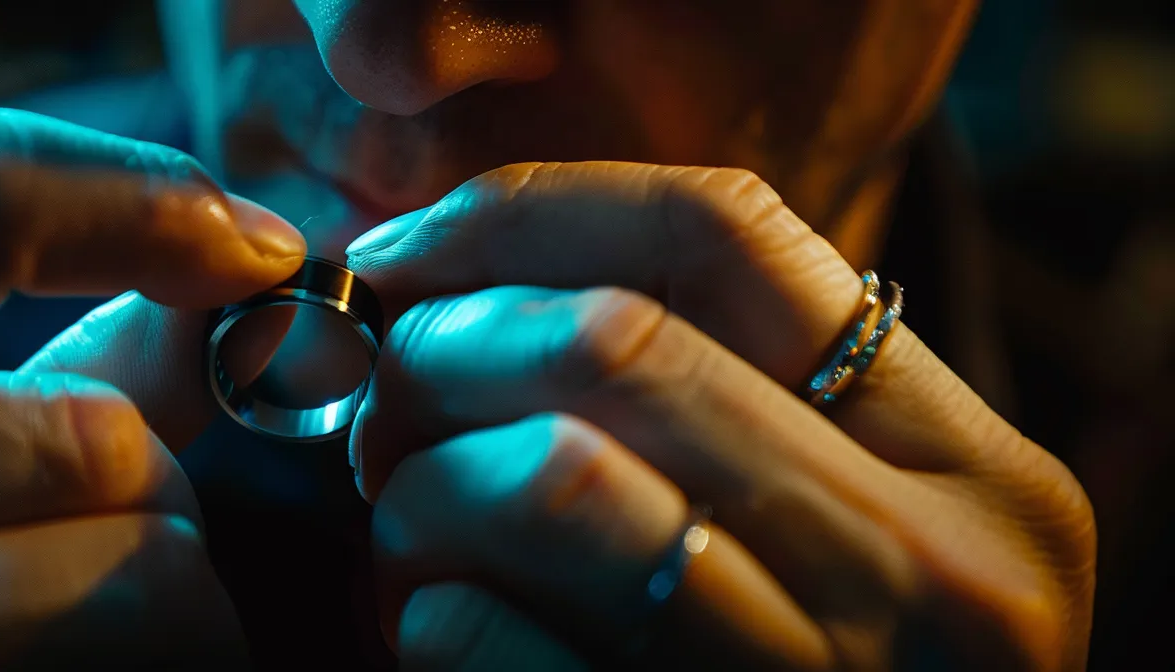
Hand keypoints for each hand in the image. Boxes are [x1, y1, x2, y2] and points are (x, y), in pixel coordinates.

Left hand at [344, 163, 1094, 670]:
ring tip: (412, 535)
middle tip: (383, 411)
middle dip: (441, 355)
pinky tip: (441, 635)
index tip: (396, 255)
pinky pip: (489, 642)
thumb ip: (706, 409)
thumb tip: (438, 270)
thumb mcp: (822, 535)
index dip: (520, 217)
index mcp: (977, 476)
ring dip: (421, 496)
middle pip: (614, 341)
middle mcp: (946, 579)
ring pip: (552, 476)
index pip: (727, 233)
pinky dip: (426, 621)